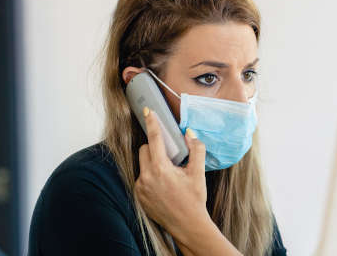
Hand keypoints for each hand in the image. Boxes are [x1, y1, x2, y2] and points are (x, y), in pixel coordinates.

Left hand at [134, 107, 208, 239]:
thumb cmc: (194, 200)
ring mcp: (140, 187)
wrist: (188, 225)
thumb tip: (190, 133)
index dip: (152, 123)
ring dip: (153, 163)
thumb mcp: (198, 173)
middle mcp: (146, 177)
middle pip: (145, 150)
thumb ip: (196, 149)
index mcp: (161, 169)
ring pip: (142, 164)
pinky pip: (141, 177)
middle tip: (170, 156)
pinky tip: (163, 186)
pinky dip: (150, 176)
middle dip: (155, 148)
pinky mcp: (138, 196)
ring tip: (168, 175)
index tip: (148, 111)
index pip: (154, 139)